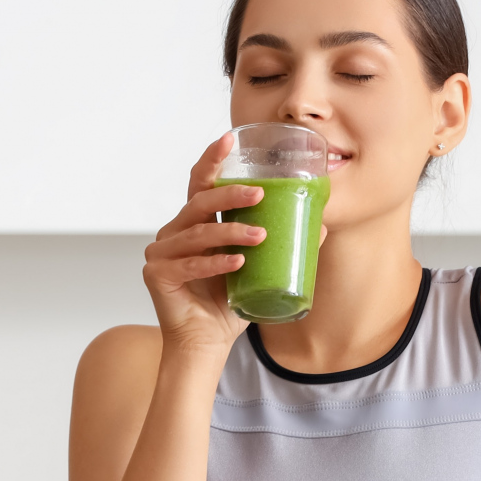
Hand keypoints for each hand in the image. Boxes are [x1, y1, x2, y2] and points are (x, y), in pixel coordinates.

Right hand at [142, 132, 264, 354]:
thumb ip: (282, 247)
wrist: (207, 342)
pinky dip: (215, 263)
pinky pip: (190, 264)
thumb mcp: (259, 269)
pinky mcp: (157, 274)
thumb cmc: (229, 303)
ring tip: (260, 237)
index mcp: (195, 223)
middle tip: (259, 193)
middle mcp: (174, 231)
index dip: (212, 159)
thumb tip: (323, 226)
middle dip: (230, 194)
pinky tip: (238, 262)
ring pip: (198, 232)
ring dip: (231, 232)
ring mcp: (161, 252)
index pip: (201, 183)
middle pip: (200, 202)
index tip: (229, 138)